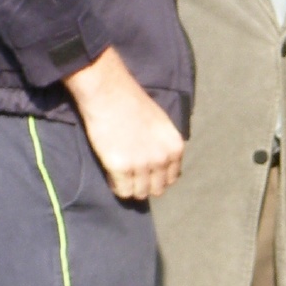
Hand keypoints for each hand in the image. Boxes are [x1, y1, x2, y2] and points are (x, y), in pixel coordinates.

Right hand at [63, 45, 184, 200]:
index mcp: (175, 147)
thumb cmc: (132, 103)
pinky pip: (123, 192)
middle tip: (131, 174)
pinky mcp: (121, 168)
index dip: (156, 176)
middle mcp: (163, 159)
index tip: (145, 172)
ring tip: (120, 174)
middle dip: (144, 184)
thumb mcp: (161, 124)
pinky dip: (116, 186)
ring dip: (130, 186)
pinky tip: (112, 173)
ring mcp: (143, 165)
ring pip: (140, 193)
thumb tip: (160, 167)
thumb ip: (164, 146)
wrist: (109, 93)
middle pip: (157, 189)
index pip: (171, 178)